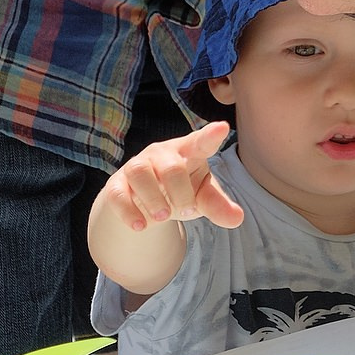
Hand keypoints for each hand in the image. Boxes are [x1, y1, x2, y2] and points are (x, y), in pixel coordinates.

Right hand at [97, 122, 244, 231]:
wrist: (144, 203)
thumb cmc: (180, 191)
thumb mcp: (201, 197)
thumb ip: (217, 205)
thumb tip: (237, 218)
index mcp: (189, 151)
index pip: (202, 142)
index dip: (211, 136)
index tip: (222, 128)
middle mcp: (162, 153)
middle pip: (172, 166)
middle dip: (180, 192)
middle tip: (187, 212)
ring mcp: (138, 165)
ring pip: (141, 172)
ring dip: (153, 198)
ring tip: (163, 217)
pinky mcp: (117, 182)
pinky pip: (117, 193)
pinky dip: (127, 211)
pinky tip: (140, 226)